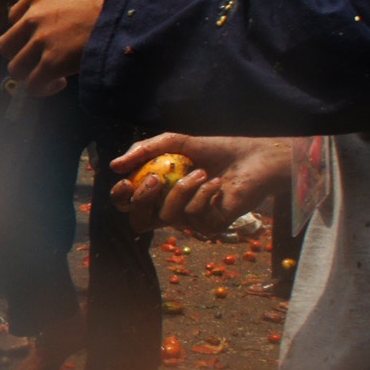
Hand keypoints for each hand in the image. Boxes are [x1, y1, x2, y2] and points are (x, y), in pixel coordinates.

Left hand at [0, 0, 114, 95]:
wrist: (132, 8)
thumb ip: (62, 2)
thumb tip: (65, 17)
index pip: (14, 18)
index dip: (26, 33)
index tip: (41, 41)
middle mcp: (33, 16)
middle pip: (6, 45)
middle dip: (21, 55)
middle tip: (40, 60)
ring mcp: (41, 39)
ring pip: (15, 67)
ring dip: (30, 74)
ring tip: (50, 75)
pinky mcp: (52, 61)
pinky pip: (32, 84)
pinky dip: (42, 88)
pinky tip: (60, 83)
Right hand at [108, 134, 293, 235]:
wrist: (255, 157)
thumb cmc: (218, 149)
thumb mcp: (175, 142)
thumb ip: (144, 151)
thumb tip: (113, 166)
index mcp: (160, 193)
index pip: (130, 205)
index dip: (121, 197)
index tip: (125, 181)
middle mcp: (172, 210)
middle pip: (139, 222)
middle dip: (141, 201)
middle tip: (155, 179)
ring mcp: (191, 221)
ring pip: (167, 217)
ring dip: (181, 190)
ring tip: (201, 171)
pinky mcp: (210, 227)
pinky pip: (193, 216)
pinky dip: (202, 194)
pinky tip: (217, 182)